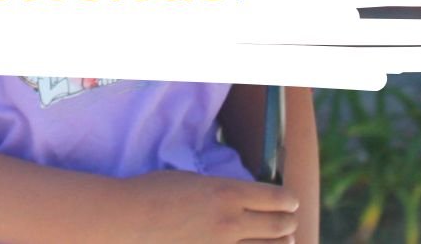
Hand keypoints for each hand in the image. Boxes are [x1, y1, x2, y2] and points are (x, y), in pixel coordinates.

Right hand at [103, 169, 298, 242]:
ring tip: (282, 241)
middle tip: (289, 222)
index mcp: (227, 193)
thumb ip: (221, 192)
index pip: (275, 197)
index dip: (287, 199)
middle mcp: (232, 222)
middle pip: (279, 226)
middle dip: (288, 223)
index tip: (290, 201)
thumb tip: (239, 200)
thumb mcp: (194, 182)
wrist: (129, 219)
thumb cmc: (155, 192)